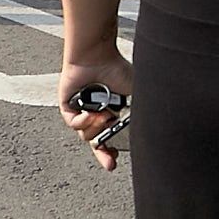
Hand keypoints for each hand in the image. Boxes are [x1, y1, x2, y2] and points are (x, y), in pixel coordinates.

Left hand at [58, 48, 133, 170]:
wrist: (98, 56)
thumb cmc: (117, 70)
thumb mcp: (135, 95)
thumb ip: (139, 114)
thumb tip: (151, 130)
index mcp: (112, 114)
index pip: (112, 138)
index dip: (112, 152)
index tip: (115, 163)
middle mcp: (96, 114)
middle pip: (97, 142)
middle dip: (103, 153)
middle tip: (110, 162)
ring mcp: (82, 111)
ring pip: (85, 135)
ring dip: (95, 129)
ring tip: (103, 116)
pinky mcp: (68, 106)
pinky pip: (73, 124)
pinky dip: (82, 122)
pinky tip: (90, 114)